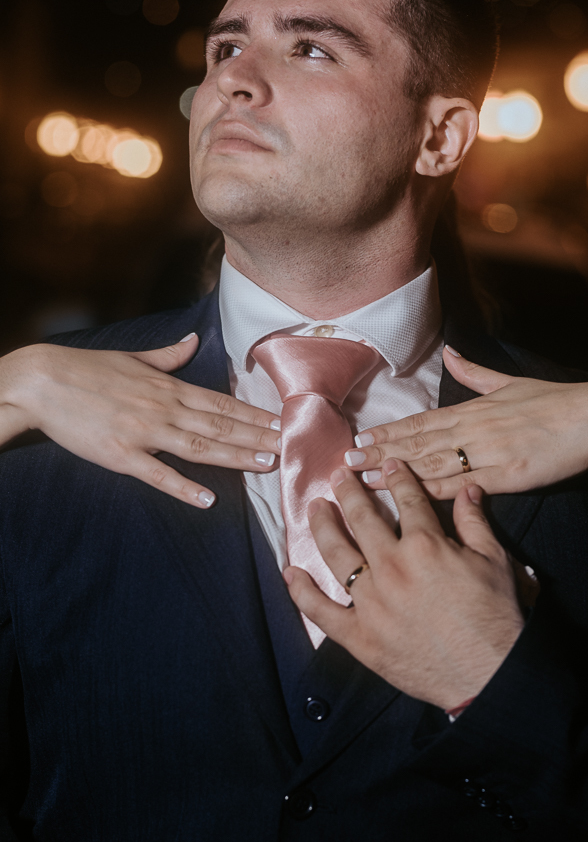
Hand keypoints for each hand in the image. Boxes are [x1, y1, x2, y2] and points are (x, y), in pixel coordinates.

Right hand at [0, 334, 280, 507]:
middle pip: (221, 426)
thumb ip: (169, 355)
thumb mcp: (133, 358)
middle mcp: (164, 409)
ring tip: (266, 466)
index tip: (282, 421)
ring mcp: (144, 432)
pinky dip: (184, 487)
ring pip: (200, 447)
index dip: (255, 414)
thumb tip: (193, 341)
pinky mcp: (121, 455)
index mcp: (169, 387)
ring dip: (236, 457)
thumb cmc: (87, 369)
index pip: (222, 403)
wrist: (43, 381)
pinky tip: (208, 499)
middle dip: (258, 437)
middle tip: (291, 446)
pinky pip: (158, 474)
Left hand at [284, 460, 523, 709]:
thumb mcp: (494, 562)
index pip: (407, 500)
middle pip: (363, 519)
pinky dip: (302, 592)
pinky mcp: (359, 636)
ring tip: (315, 508)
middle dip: (349, 492)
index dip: (397, 479)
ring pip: (336, 554)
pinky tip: (292, 573)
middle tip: (339, 475)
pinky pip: (322, 611)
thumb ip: (475, 522)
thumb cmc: (496, 618)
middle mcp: (392, 568)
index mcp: (425, 546)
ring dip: (322, 526)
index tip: (388, 465)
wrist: (489, 673)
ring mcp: (371, 602)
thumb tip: (468, 490)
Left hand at [345, 346, 587, 499]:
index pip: (420, 422)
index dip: (388, 432)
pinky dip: (433, 490)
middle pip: (416, 443)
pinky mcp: (506, 475)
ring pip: (432, 463)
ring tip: (362, 480)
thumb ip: (476, 373)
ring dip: (394, 473)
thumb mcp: (512, 381)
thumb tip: (452, 353)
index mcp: (473, 410)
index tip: (360, 438)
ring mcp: (488, 453)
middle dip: (378, 453)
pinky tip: (407, 497)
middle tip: (345, 462)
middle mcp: (474, 430)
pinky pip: (463, 485)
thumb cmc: (556, 402)